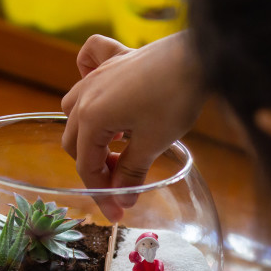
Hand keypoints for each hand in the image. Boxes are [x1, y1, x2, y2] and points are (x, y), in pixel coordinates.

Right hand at [61, 33, 204, 221]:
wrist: (196, 58)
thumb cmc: (174, 100)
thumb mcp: (153, 143)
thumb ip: (132, 172)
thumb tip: (122, 200)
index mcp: (91, 119)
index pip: (87, 165)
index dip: (101, 193)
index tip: (117, 212)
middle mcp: (85, 96)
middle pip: (74, 140)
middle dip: (95, 166)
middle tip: (121, 182)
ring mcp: (97, 74)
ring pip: (74, 106)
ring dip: (89, 130)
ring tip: (116, 144)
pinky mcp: (114, 58)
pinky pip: (87, 62)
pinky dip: (86, 75)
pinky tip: (102, 91)